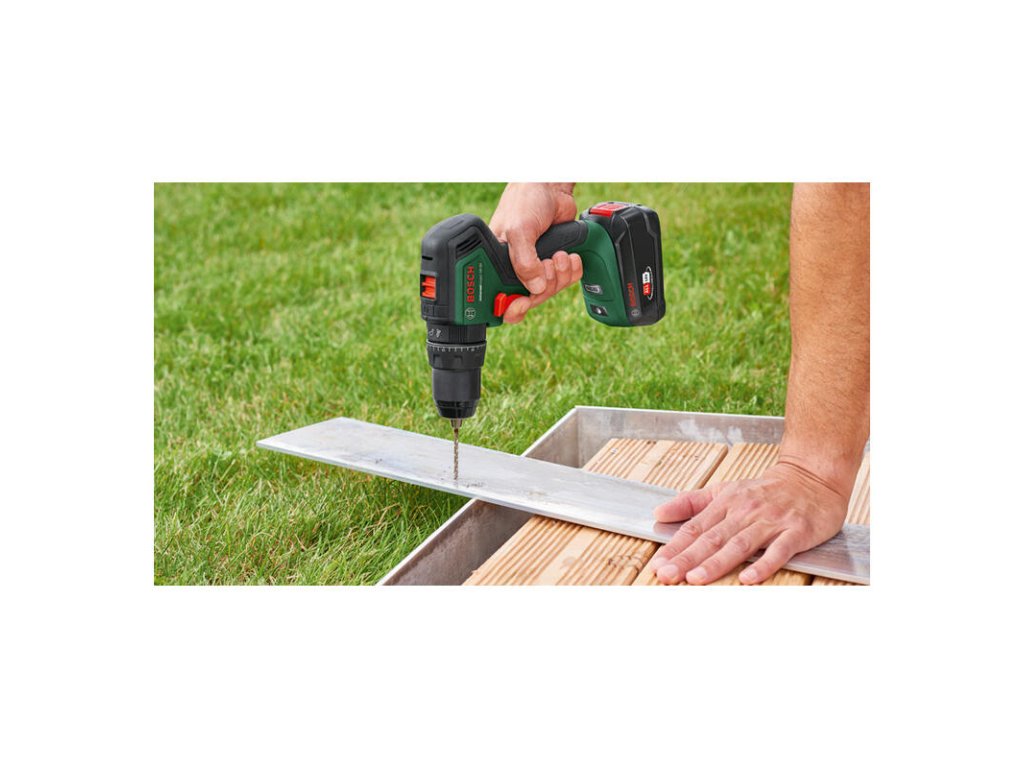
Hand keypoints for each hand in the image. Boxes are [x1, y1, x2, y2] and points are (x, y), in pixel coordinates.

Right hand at [489, 182, 583, 323]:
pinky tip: (570, 256)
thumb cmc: (525, 201)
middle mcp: (515, 269)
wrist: (551, 187)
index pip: (501, 298)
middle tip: (547, 263)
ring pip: (549, 291)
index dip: (512, 307)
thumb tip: (535, 288)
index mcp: (497, 264)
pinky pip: (565, 281)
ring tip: (560, 254)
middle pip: (530, 298)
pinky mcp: (555, 263)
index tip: (522, 303)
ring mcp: (536, 268)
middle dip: (544, 285)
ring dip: (560, 276)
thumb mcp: (518, 229)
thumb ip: (524, 261)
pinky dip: (572, 271)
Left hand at [649, 461, 848, 584]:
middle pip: (712, 538)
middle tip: (667, 575)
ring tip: (696, 578)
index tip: (658, 564)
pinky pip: (778, 550)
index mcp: (726, 502)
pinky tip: (748, 578)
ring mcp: (771, 522)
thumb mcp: (724, 490)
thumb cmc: (765, 490)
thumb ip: (691, 503)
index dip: (675, 547)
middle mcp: (745, 511)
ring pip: (739, 544)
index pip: (695, 528)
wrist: (812, 478)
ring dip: (717, 562)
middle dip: (687, 558)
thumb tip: (658, 513)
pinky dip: (763, 564)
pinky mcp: (796, 531)